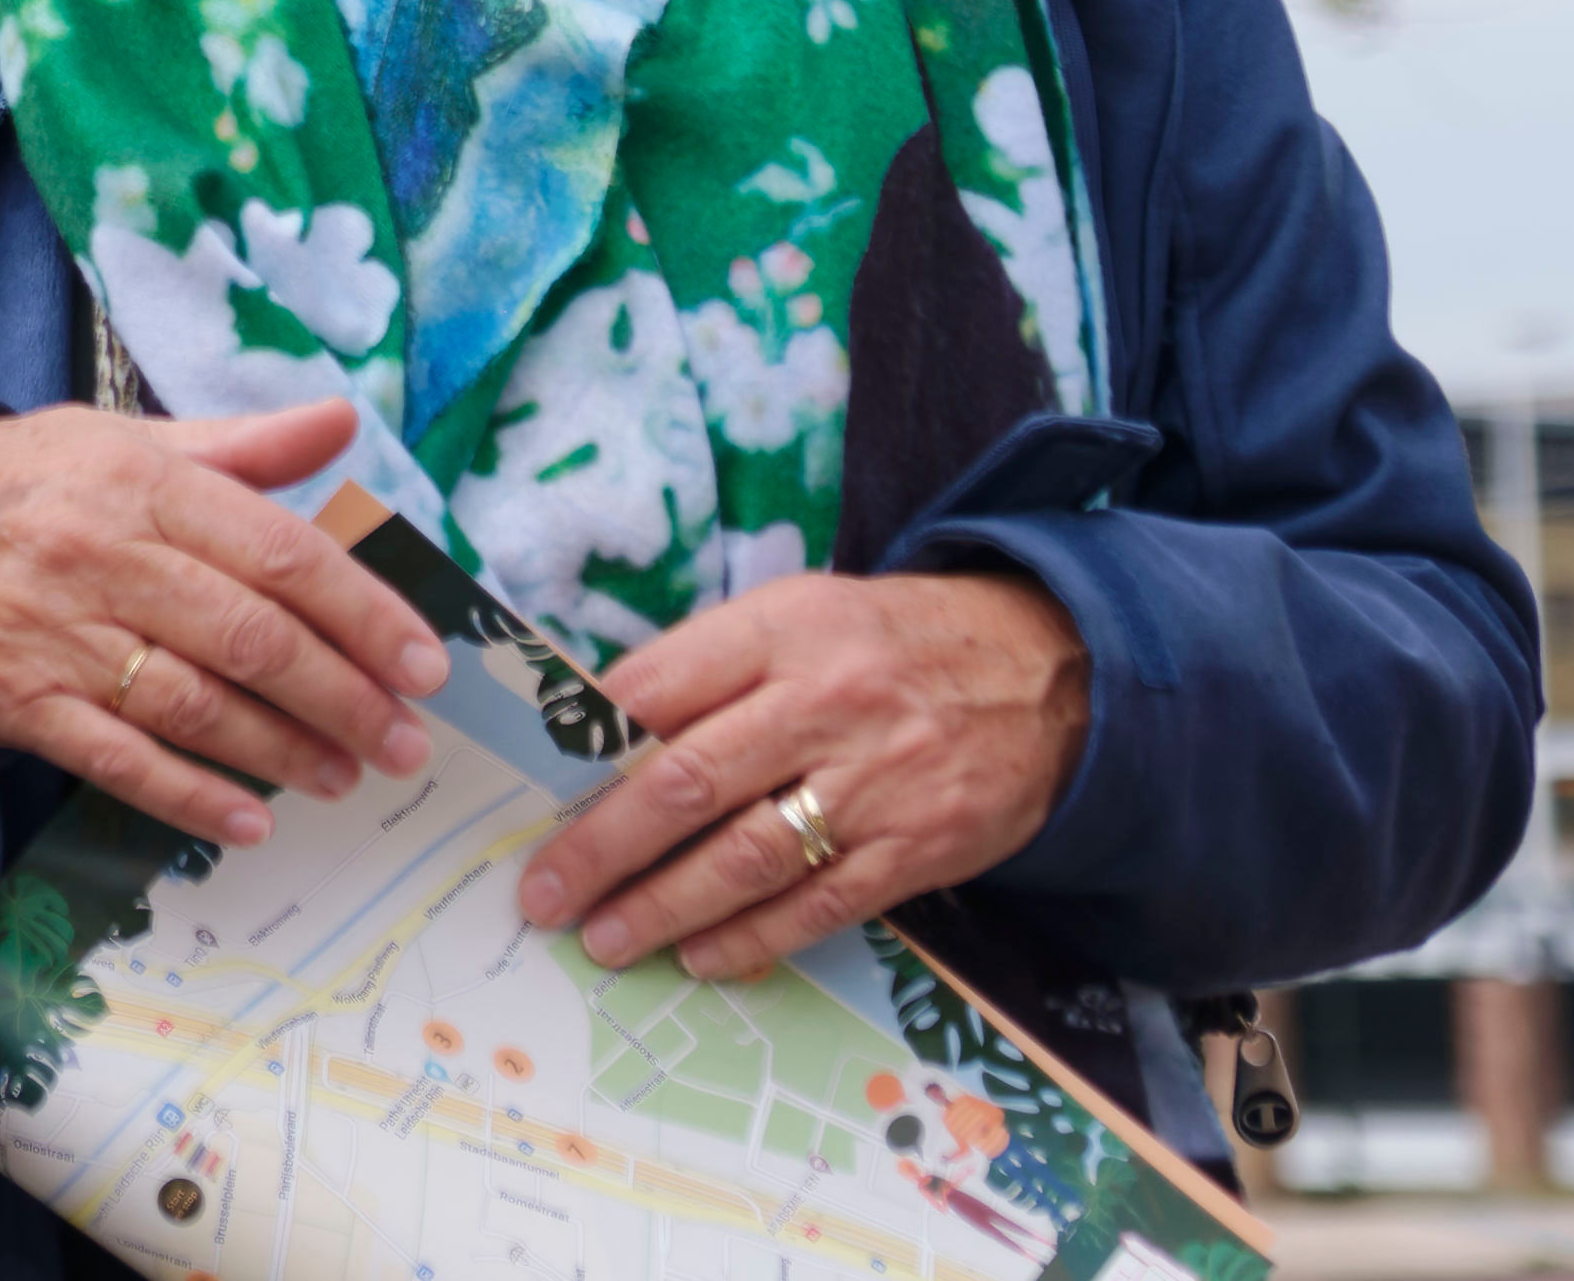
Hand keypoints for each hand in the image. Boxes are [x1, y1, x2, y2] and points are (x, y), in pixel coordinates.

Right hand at [0, 397, 450, 848]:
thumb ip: (238, 445)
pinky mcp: (22, 703)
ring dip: (285, 751)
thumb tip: (340, 423)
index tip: (424, 662)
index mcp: (142, 485)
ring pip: (198, 705)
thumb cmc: (19, 483)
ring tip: (347, 776)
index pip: (281, 551)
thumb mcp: (120, 441)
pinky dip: (191, 796)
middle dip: (346, 697)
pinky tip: (249, 820)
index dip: (363, 612)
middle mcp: (106, 558)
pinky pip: (122, 760)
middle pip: (253, 639)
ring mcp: (62, 637)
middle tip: (408, 742)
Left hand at [518, 569, 1092, 980]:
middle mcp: (823, 704)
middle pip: (686, 780)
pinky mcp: (917, 847)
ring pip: (747, 855)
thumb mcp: (796, 617)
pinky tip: (698, 956)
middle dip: (602, 845)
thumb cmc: (885, 645)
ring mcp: (874, 781)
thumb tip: (595, 732)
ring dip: (664, 905)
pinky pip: (819, 904)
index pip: (655, 686)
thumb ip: (705, 667)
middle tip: (545, 892)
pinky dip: (752, 938)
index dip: (583, 744)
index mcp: (778, 632)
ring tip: (605, 938)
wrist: (1046, 672)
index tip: (527, 792)